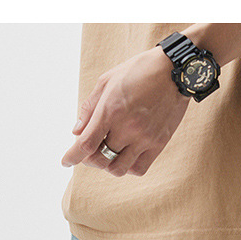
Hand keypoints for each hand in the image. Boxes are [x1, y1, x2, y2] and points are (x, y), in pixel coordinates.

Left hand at [61, 46, 190, 177]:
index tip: (66, 161)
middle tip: (90, 151)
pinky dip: (128, 167)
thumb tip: (76, 132)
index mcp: (110, 110)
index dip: (72, 157)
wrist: (174, 70)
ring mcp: (144, 138)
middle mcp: (127, 128)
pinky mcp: (159, 143)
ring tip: (109, 154)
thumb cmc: (138, 72)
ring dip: (108, 165)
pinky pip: (139, 169)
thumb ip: (89, 108)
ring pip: (118, 169)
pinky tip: (126, 156)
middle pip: (100, 160)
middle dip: (89, 159)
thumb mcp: (107, 81)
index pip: (86, 144)